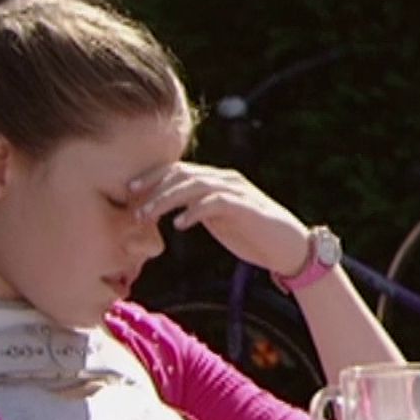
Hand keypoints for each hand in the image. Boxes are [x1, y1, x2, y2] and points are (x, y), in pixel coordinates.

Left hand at [130, 162, 310, 275]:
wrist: (291, 249)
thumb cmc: (254, 237)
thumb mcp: (220, 221)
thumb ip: (200, 210)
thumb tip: (173, 211)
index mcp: (217, 181)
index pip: (179, 170)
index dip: (152, 177)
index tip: (128, 191)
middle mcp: (226, 180)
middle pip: (182, 173)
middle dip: (153, 185)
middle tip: (130, 201)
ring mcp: (237, 192)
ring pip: (194, 185)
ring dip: (166, 198)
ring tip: (147, 214)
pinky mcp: (246, 208)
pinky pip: (215, 203)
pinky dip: (195, 210)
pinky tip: (180, 224)